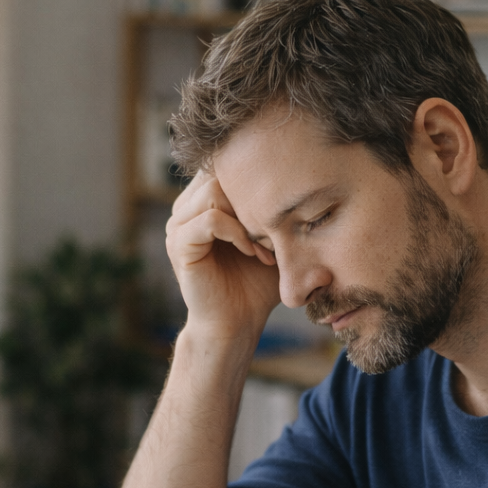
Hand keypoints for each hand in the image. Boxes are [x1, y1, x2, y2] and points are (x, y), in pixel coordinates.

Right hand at [166, 171, 280, 338]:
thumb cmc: (257, 283)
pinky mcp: (179, 244)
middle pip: (221, 172)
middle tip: (273, 234)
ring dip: (247, 218)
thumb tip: (309, 174)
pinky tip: (252, 252)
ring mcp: (179, 225)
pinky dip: (237, 234)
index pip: (228, 164)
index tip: (280, 218)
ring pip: (215, 192)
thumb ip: (277, 206)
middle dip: (254, 200)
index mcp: (203, 200)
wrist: (237, 323)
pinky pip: (210, 220)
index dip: (258, 185)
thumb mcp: (274, 237)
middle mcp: (186, 208)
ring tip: (264, 247)